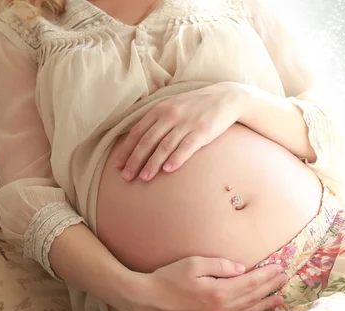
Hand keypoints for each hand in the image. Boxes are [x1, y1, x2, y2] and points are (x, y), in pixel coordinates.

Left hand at [116, 82, 247, 181]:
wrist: (225, 98)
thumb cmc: (196, 106)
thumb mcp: (173, 106)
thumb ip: (156, 120)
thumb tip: (137, 138)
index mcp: (160, 109)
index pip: (138, 131)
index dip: (126, 149)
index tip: (118, 165)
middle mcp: (170, 115)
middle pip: (148, 141)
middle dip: (135, 160)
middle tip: (126, 177)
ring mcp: (186, 123)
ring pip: (164, 146)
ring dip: (152, 163)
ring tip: (143, 178)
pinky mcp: (202, 131)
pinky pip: (186, 147)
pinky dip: (175, 158)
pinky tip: (167, 170)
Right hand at [125, 257, 287, 310]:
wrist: (146, 300)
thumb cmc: (168, 278)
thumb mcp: (194, 263)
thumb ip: (220, 265)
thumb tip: (241, 269)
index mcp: (219, 292)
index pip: (250, 283)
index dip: (266, 275)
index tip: (279, 268)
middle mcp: (220, 309)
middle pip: (252, 298)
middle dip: (270, 288)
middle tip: (284, 280)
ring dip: (263, 305)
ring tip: (278, 300)